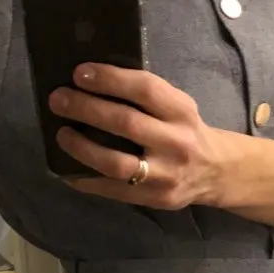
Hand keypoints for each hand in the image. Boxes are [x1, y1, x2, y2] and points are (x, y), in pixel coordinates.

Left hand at [49, 63, 224, 209]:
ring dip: (81, 148)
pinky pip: (111, 190)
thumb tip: (92, 83)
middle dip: (86, 109)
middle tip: (58, 100)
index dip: (110, 79)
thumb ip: (146, 97)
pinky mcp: (153, 198)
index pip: (144, 89)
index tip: (79, 73)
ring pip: (115, 163)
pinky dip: (85, 179)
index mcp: (182, 112)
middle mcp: (175, 143)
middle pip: (125, 123)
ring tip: (62, 135)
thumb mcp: (177, 107)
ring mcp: (164, 175)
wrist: (215, 172)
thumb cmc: (185, 131)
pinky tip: (67, 169)